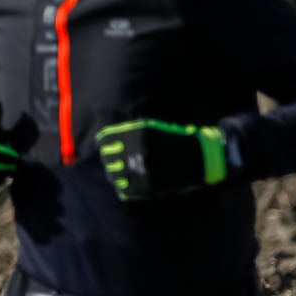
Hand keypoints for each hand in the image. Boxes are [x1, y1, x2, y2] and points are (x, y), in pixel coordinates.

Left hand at [95, 119, 232, 202]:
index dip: (105, 142)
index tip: (108, 144)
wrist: (199, 159)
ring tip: (123, 171)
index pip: (106, 139)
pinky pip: (125, 189)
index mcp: (140, 134)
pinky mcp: (149, 186)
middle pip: (108, 158)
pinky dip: (124, 187)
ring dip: (115, 174)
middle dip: (109, 159)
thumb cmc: (171, 140)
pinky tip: (129, 182)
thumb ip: (121, 121)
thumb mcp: (148, 127)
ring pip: (114, 175)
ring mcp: (145, 169)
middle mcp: (140, 151)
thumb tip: (96, 106)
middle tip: (115, 160)